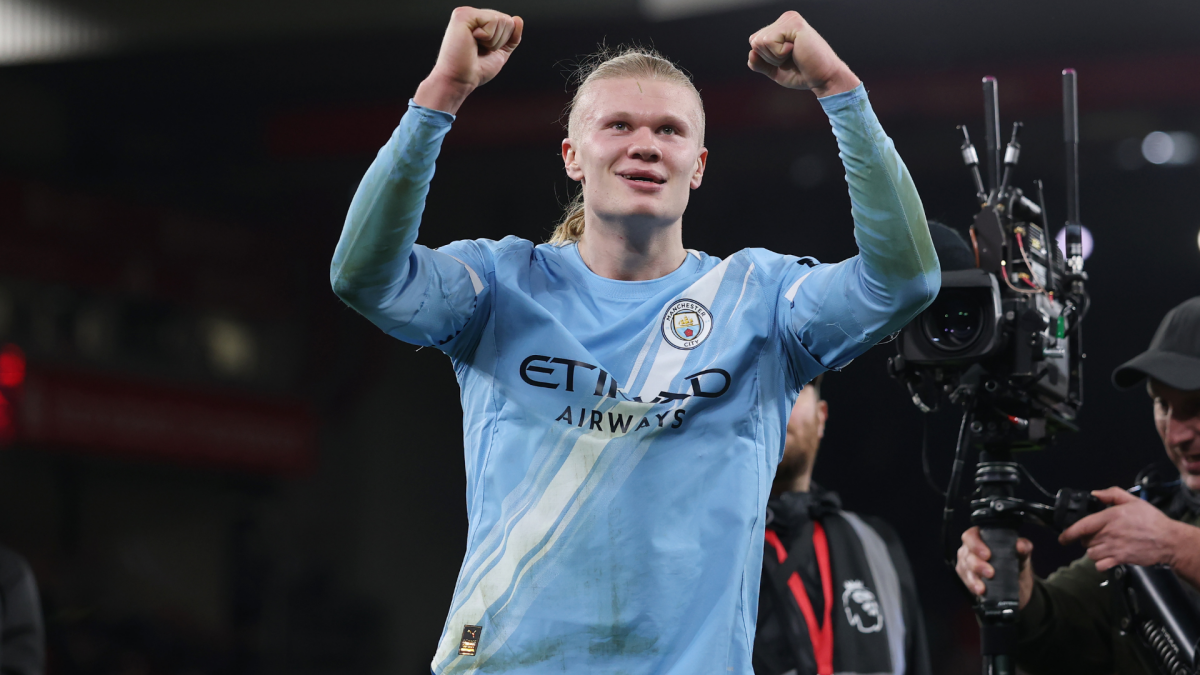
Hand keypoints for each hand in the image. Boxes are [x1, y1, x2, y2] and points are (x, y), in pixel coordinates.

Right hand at [414, 7, 522, 113]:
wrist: (460, 81)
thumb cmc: (475, 70)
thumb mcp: (500, 53)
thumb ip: (511, 37)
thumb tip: (518, 19)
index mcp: (479, 23)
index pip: (508, 23)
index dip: (503, 42)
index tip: (485, 51)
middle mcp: (472, 15)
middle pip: (507, 20)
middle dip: (499, 41)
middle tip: (480, 50)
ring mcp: (466, 13)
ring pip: (502, 19)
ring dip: (493, 41)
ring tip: (475, 46)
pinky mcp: (463, 15)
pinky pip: (493, 20)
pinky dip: (488, 37)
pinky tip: (472, 40)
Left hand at [746, 11, 859, 96]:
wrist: (823, 79)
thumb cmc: (803, 73)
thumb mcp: (775, 70)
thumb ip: (760, 63)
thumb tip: (751, 53)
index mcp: (780, 27)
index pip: (755, 42)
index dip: (766, 59)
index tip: (786, 60)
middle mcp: (785, 19)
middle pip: (754, 40)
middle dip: (769, 58)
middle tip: (791, 59)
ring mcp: (790, 19)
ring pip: (759, 41)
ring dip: (775, 56)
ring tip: (794, 55)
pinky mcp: (794, 23)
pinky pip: (768, 41)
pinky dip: (779, 54)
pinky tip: (796, 51)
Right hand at [956, 526, 1034, 608]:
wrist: (1017, 583)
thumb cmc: (1016, 561)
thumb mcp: (1022, 554)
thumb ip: (1024, 547)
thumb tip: (1020, 546)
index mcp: (981, 537)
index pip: (971, 536)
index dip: (976, 544)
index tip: (987, 555)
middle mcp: (970, 548)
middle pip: (967, 554)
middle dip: (977, 564)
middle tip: (990, 573)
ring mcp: (966, 563)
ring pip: (965, 568)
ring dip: (974, 578)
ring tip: (982, 588)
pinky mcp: (966, 577)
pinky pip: (966, 581)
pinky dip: (973, 586)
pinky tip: (980, 591)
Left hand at [1059, 487, 1184, 571]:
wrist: (1169, 540)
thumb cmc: (1152, 520)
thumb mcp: (1133, 501)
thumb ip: (1112, 494)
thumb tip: (1095, 494)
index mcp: (1109, 517)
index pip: (1081, 527)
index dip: (1067, 534)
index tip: (1062, 538)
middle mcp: (1108, 534)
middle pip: (1084, 541)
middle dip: (1086, 539)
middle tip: (1096, 537)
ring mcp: (1114, 548)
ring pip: (1090, 553)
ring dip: (1093, 551)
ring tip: (1103, 546)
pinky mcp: (1120, 560)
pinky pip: (1100, 565)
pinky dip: (1100, 563)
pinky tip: (1107, 558)